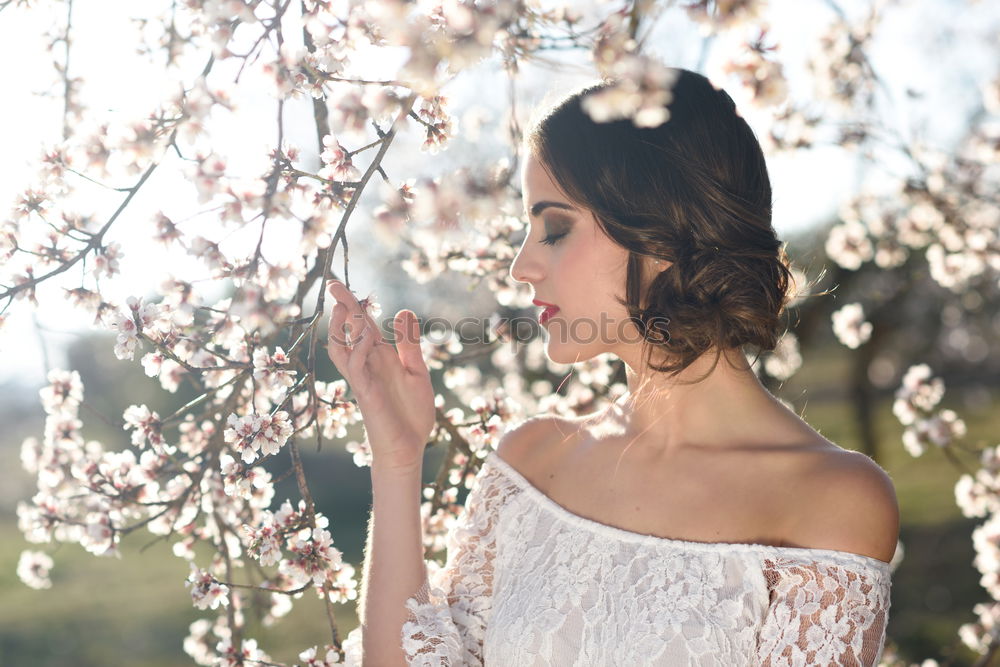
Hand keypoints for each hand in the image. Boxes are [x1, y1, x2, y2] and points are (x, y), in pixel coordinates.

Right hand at [325, 279, 433, 469]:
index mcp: (380, 358)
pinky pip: (357, 369)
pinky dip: (359, 350)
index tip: (342, 284)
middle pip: (348, 331)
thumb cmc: (411, 413)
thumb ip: (409, 344)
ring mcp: (364, 379)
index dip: (354, 304)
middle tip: (332, 283)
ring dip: (341, 328)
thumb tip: (403, 310)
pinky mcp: (366, 394)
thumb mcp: (416, 372)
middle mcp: (367, 365)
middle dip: (341, 308)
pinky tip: (367, 336)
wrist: (408, 448)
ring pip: (343, 349)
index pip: (363, 325)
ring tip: (343, 304)